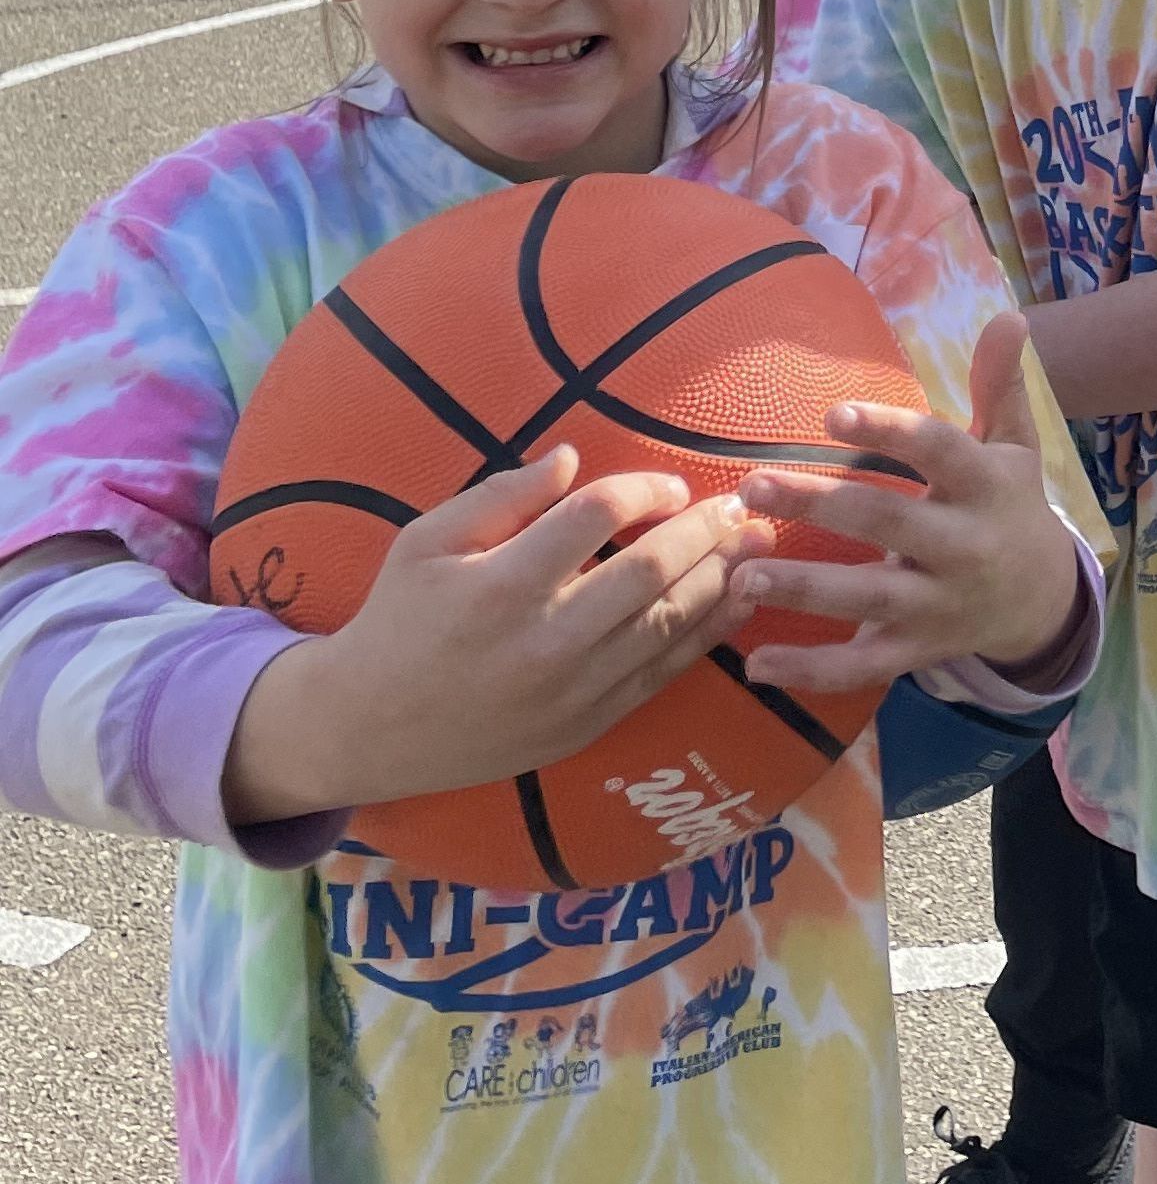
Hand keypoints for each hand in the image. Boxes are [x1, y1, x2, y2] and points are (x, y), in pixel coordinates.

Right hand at [224, 452, 750, 821]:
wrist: (370, 727)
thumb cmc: (399, 618)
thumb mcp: (427, 541)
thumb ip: (502, 496)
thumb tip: (571, 456)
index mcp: (501, 584)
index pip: (596, 516)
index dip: (644, 490)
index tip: (669, 485)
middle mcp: (544, 639)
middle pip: (649, 571)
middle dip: (705, 531)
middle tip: (742, 504)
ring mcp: (570, 690)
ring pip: (667, 625)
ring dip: (720, 579)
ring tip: (758, 545)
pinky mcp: (586, 724)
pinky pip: (661, 674)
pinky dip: (706, 636)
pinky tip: (735, 604)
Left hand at [727, 315, 1084, 695]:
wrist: (1043, 601)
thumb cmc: (1009, 506)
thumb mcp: (1014, 445)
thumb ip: (1001, 383)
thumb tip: (1010, 314)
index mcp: (985, 487)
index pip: (939, 452)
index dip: (890, 431)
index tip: (831, 413)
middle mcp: (964, 548)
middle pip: (888, 525)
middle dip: (820, 507)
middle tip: (755, 484)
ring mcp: (939, 606)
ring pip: (868, 600)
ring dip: (804, 589)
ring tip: (741, 573)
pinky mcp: (917, 652)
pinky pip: (863, 668)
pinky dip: (810, 673)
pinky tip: (756, 663)